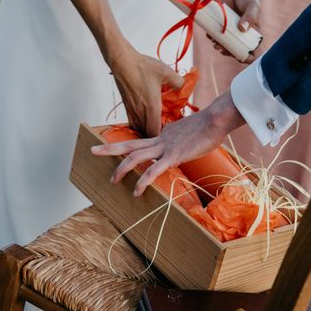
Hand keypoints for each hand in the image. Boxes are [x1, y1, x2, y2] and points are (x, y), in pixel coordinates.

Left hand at [91, 91, 245, 195]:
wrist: (216, 119)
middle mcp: (160, 139)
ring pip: (135, 157)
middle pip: (129, 144)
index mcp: (164, 134)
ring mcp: (165, 147)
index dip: (128, 146)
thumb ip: (184, 138)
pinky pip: (153, 171)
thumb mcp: (192, 132)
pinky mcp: (173, 156)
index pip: (142, 141)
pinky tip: (136, 191)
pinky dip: (142, 182)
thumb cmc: (210, 125)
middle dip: (109, 148)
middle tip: (93, 151)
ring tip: (112, 180)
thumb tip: (186, 142)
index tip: (116, 150)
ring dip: (121, 169)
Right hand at [109, 46, 182, 136]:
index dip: (162, 136)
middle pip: (147, 134)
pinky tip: (145, 119)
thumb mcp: (167, 72)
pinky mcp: (126, 107)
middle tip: (164, 130)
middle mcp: (140, 112)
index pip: (155, 133)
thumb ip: (178, 82)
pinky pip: (132, 123)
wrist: (122, 62)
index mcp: (151, 107)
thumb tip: (183, 87)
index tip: (169, 131)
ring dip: (146, 131)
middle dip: (155, 135)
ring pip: (138, 130)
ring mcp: (131, 110)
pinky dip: (139, 125)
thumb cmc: (143, 66)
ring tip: (155, 126)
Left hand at [209, 0, 261, 60]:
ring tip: (215, 44)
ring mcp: (231, 31)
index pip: (251, 50)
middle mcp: (241, 35)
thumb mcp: (253, 6)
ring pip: (225, 45)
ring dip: (219, 47)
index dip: (247, 57)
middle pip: (235, 50)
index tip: (240, 58)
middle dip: (228, 52)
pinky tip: (210, 35)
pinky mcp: (221, 25)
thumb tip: (242, 29)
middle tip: (221, 49)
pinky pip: (216, 35)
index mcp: (252, 34)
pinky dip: (212, 37)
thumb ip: (250, 17)